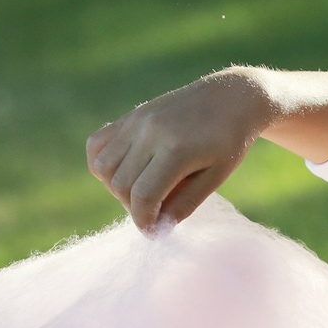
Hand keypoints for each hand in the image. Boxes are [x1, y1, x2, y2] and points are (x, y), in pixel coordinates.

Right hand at [87, 71, 275, 231]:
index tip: (152, 231)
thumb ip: (185, 204)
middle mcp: (150, 132)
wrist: (231, 96)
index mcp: (177, 149)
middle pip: (121, 184)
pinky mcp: (130, 116)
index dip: (144, 221)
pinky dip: (103, 164)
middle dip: (134, 207)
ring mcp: (136, 121)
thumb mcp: (216, 177)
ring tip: (142, 189)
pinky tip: (125, 171)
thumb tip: (156, 228)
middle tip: (155, 210)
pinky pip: (97, 144)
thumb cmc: (230, 141)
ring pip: (103, 166)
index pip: (144, 196)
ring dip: (116, 187)